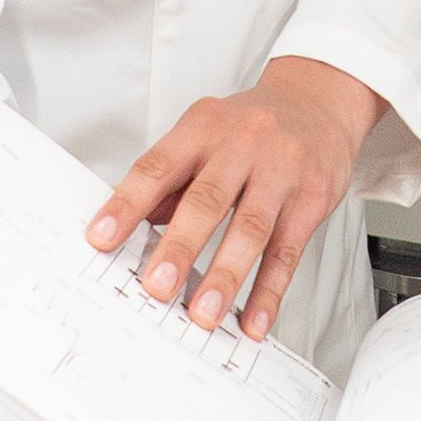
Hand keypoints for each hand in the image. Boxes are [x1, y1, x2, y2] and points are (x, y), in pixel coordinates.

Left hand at [86, 57, 381, 336]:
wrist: (318, 100)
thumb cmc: (253, 125)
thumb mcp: (204, 134)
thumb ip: (169, 180)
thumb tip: (129, 226)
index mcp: (202, 127)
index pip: (157, 167)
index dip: (127, 203)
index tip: (101, 238)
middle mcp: (242, 145)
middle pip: (207, 201)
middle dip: (179, 247)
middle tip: (157, 287)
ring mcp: (281, 170)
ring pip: (250, 229)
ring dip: (225, 276)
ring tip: (204, 314)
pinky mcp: (312, 198)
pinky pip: (288, 251)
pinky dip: (269, 291)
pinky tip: (253, 319)